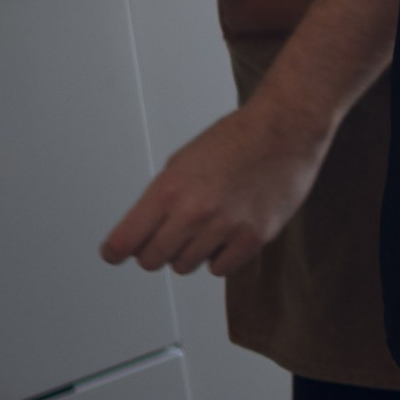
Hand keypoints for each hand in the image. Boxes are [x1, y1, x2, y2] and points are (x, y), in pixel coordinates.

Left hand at [101, 99, 327, 279]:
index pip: (125, 240)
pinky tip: (227, 235)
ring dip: (189, 253)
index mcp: (169, 189)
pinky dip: (219, 257)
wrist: (285, 129)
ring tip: (206, 227)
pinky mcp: (253, 238)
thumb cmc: (236, 139)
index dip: (115, 251)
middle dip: (154, 251)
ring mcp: (224, 227)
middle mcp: (193, 212)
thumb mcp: (182, 161)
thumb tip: (144, 232)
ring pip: (184, 266)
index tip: (115, 253)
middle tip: (167, 238)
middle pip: (152, 260)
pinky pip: (220, 269)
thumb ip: (161, 198)